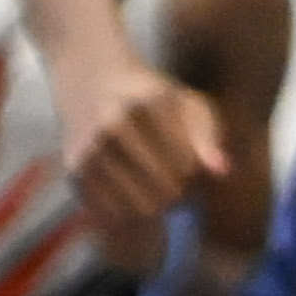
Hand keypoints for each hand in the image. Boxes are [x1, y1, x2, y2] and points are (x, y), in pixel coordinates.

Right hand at [57, 51, 226, 238]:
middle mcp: (115, 123)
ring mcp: (91, 147)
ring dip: (153, 206)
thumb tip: (222, 172)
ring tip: (154, 187)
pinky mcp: (74, 169)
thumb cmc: (154, 100)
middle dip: (177, 195)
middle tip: (175, 185)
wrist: (91, 82)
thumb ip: (208, 136)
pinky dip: (126, 210)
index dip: (194, 176)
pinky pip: (113, 214)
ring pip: (140, 208)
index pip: (187, 167)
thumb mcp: (188, 105)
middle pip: (166, 192)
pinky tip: (129, 190)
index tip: (189, 167)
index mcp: (150, 102)